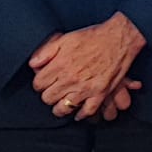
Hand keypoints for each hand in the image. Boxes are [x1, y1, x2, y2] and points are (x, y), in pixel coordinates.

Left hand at [30, 13, 146, 119]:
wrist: (119, 38)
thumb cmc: (94, 36)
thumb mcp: (66, 38)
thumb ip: (46, 51)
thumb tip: (33, 64)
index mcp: (60, 65)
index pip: (39, 84)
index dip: (39, 83)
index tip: (43, 81)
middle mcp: (71, 79)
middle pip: (48, 98)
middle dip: (48, 94)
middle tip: (53, 90)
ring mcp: (85, 88)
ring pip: (63, 108)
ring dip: (60, 107)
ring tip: (61, 102)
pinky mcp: (100, 93)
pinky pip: (87, 112)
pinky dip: (81, 114)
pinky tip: (78, 112)